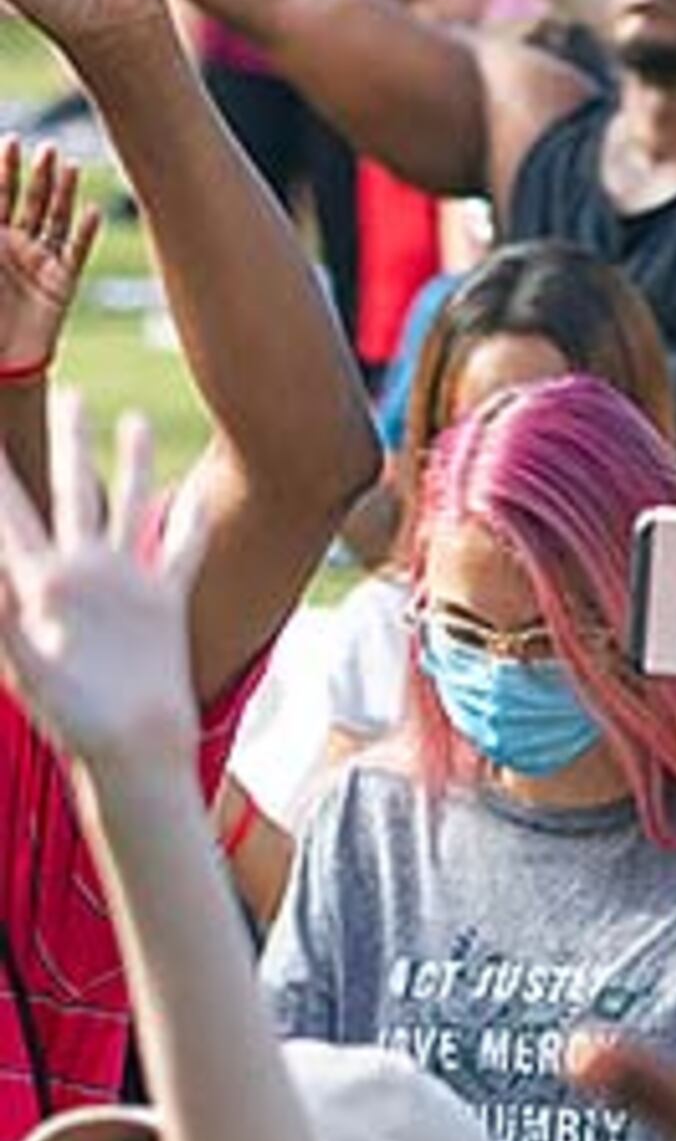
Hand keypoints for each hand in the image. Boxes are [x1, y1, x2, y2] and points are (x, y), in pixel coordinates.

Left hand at [0, 139, 100, 377]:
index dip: (4, 170)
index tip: (9, 141)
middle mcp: (18, 246)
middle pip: (31, 202)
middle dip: (37, 175)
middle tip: (45, 148)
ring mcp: (43, 262)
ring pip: (56, 219)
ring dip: (63, 193)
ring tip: (69, 166)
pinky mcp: (63, 282)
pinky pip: (76, 252)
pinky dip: (86, 232)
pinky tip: (93, 211)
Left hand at [0, 394, 210, 765]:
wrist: (129, 748)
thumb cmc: (73, 717)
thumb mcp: (27, 664)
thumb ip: (6, 620)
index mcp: (38, 581)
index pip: (9, 514)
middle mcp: (80, 570)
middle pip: (72, 488)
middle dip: (66, 439)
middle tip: (64, 393)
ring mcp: (124, 581)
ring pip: (128, 503)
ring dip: (131, 462)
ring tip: (131, 418)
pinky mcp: (164, 600)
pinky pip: (182, 547)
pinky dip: (188, 519)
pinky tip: (192, 492)